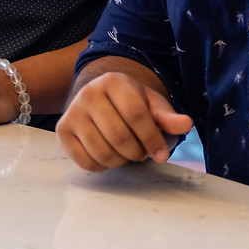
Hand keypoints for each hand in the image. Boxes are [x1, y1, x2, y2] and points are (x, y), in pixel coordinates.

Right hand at [57, 68, 192, 170]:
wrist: (97, 98)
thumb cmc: (129, 102)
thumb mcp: (150, 103)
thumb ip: (167, 116)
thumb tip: (186, 124)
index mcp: (113, 82)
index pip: (135, 115)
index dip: (152, 139)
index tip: (162, 154)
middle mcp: (88, 94)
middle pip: (119, 137)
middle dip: (137, 153)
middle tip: (142, 153)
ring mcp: (72, 113)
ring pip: (102, 152)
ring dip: (121, 161)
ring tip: (126, 153)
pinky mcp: (62, 131)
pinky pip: (86, 162)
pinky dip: (102, 166)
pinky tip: (108, 154)